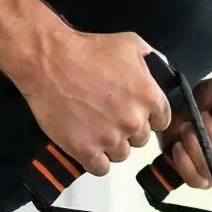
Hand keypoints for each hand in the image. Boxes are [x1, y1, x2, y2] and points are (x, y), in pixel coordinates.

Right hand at [15, 31, 170, 176]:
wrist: (49, 61)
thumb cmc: (88, 49)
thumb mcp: (130, 43)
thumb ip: (153, 60)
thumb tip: (161, 73)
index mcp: (148, 96)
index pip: (161, 121)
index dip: (147, 117)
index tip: (133, 112)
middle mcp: (133, 120)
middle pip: (140, 139)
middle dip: (127, 129)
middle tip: (109, 116)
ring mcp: (109, 138)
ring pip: (121, 154)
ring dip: (111, 145)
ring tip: (95, 128)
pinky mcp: (85, 150)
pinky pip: (101, 168)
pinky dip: (95, 160)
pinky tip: (88, 146)